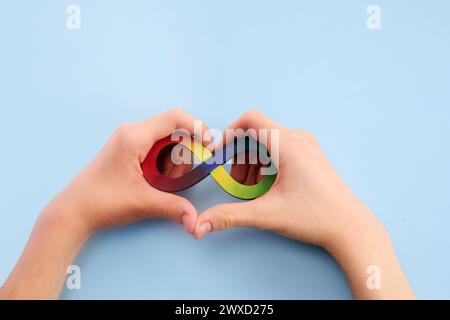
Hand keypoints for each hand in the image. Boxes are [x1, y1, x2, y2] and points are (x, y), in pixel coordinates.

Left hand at [0, 108, 208, 298]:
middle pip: (173, 129)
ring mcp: (128, 139)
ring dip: (173, 160)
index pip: (175, 118)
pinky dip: (163, 163)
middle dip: (183, 153)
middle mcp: (132, 132)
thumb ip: (175, 208)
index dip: (197, 128)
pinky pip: (155, 148)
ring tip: (163, 182)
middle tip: (179, 176)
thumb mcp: (143, 203)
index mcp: (134, 136)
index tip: (208, 146)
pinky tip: (155, 181)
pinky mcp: (127, 149)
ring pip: (165, 140)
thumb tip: (196, 221)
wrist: (73, 211)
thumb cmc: (102, 201)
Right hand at [193, 109, 370, 245]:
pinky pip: (280, 149)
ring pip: (268, 142)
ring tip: (252, 190)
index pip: (250, 119)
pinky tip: (267, 188)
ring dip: (252, 162)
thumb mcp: (267, 215)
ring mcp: (307, 146)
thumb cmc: (315, 217)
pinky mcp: (311, 155)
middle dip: (240, 156)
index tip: (219, 155)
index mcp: (288, 144)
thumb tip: (200, 224)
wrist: (351, 228)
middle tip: (237, 184)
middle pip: (256, 133)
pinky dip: (266, 164)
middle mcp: (298, 138)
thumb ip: (230, 215)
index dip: (229, 134)